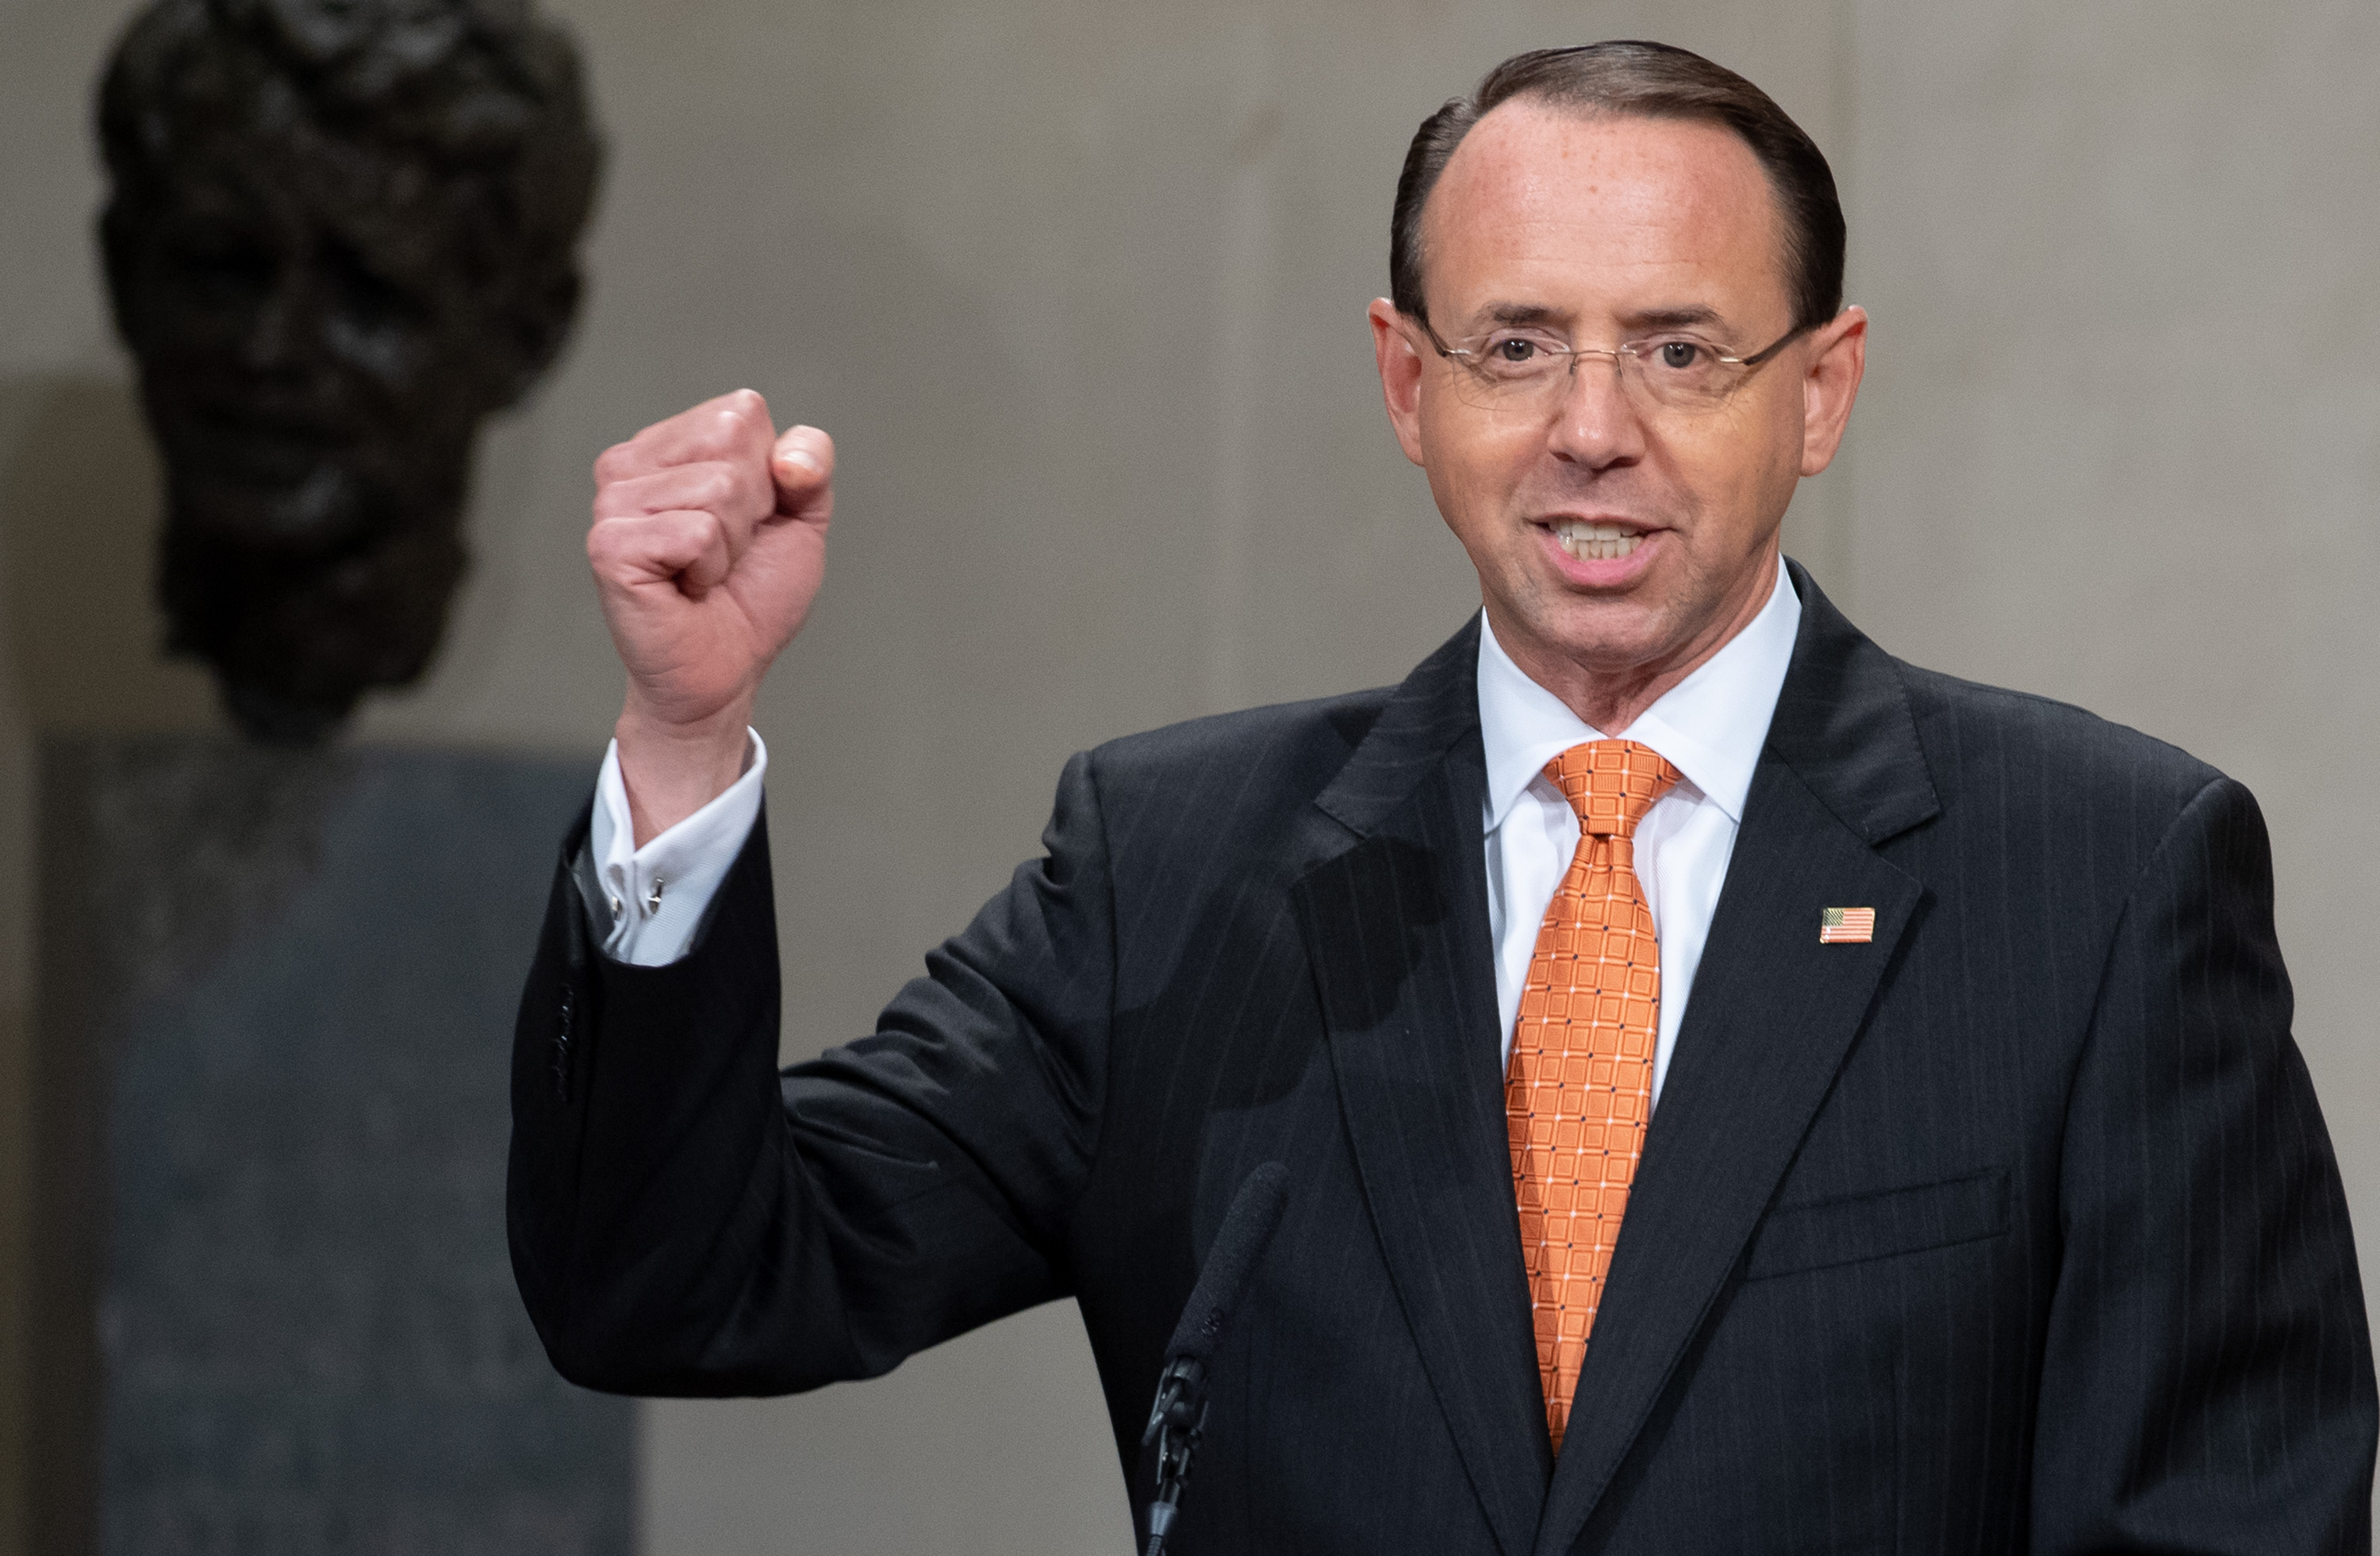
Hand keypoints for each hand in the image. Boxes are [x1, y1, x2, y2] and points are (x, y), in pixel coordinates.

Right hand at [587, 389, 834, 841]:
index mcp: (671, 444)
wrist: (725, 671)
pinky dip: (710, 569)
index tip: (749, 523)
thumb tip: (789, 457)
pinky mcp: (610, 545)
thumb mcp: (801, 519)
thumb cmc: (752, 596)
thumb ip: (810, 464)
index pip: (744, 411)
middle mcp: (630, 461)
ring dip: (732, 546)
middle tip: (726, 552)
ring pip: (719, 488)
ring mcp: (613, 501)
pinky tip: (686, 589)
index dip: (771, 475)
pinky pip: (697, 532)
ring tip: (704, 572)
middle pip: (732, 439)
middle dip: (753, 507)